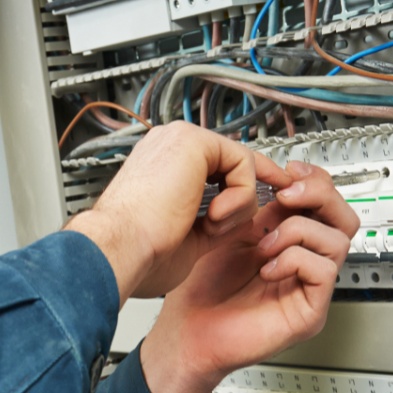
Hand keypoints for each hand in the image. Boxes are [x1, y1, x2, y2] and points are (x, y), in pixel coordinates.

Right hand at [64, 122, 287, 299]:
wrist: (119, 250)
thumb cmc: (139, 252)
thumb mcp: (190, 238)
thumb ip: (217, 221)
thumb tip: (244, 218)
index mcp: (163, 167)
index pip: (217, 166)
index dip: (246, 184)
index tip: (272, 196)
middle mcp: (170, 147)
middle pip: (233, 161)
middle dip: (250, 193)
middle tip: (243, 219)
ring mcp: (180, 140)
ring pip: (241, 163)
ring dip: (238, 203)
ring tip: (211, 225)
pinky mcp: (193, 141)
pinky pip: (243, 163)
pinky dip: (239, 196)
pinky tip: (213, 215)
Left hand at [137, 162, 356, 392]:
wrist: (186, 328)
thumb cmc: (202, 286)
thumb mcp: (231, 230)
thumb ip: (259, 205)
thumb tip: (280, 175)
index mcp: (289, 238)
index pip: (327, 201)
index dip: (314, 180)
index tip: (288, 171)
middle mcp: (306, 261)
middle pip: (346, 218)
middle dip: (319, 196)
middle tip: (286, 196)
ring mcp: (310, 287)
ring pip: (339, 241)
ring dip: (298, 231)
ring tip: (264, 245)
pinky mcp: (310, 312)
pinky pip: (324, 271)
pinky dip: (294, 260)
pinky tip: (266, 269)